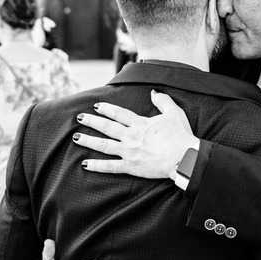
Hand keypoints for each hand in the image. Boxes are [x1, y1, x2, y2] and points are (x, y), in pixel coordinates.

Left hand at [73, 92, 195, 177]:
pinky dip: (97, 166)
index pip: (119, 114)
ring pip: (104, 145)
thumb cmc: (181, 136)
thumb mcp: (174, 113)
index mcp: (140, 123)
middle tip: (80, 118)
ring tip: (76, 138)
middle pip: (107, 127)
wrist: (184, 157)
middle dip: (92, 122)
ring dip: (89, 141)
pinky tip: (85, 164)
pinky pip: (110, 167)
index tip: (96, 106)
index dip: (107, 109)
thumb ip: (163, 101)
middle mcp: (131, 136)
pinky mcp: (131, 167)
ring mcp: (129, 152)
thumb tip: (153, 92)